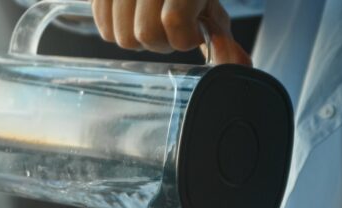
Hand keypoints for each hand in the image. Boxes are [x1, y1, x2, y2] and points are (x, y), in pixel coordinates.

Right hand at [90, 0, 251, 64]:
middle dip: (160, 41)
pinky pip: (102, 25)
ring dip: (136, 37)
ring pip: (120, 36)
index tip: (191, 31)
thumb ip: (221, 37)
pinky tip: (130, 17)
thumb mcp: (209, 7)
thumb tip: (238, 66)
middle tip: (169, 28)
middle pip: (144, 34)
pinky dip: (115, 28)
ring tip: (148, 21)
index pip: (174, 21)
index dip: (183, 37)